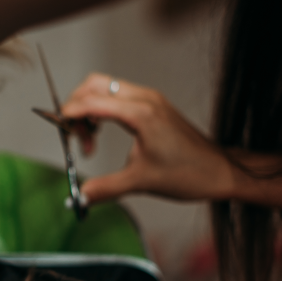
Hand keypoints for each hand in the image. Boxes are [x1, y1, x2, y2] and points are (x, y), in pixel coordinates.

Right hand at [61, 73, 235, 203]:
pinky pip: (118, 96)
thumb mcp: (140, 182)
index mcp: (141, 113)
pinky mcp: (153, 105)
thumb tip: (79, 196)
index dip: (69, 114)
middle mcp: (144, 99)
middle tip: (76, 136)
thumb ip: (105, 188)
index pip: (92, 101)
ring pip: (105, 88)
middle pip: (94, 84)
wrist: (221, 171)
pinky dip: (103, 109)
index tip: (60, 131)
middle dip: (77, 106)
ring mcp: (150, 99)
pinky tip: (104, 133)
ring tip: (91, 141)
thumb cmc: (189, 173)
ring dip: (89, 109)